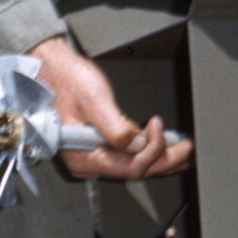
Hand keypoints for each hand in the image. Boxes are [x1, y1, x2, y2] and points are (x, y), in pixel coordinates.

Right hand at [27, 35, 192, 180]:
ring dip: (161, 158)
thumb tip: (139, 144)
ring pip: (133, 166)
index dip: (153, 149)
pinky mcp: (94, 147)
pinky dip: (147, 151)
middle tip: (191, 149)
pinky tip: (161, 145)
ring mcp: (90, 156)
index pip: (132, 167)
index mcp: (85, 156)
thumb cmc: (64, 79)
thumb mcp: (94, 100)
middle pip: (136, 171)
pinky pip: (125, 157)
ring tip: (184, 152)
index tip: (158, 124)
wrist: (46, 67)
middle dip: (167, 160)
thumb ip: (117, 128)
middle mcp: (87, 162)